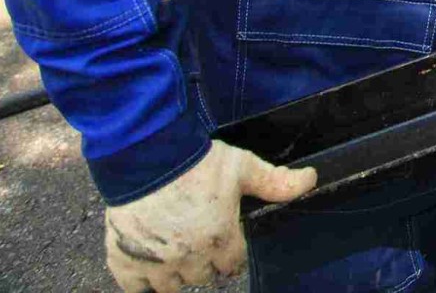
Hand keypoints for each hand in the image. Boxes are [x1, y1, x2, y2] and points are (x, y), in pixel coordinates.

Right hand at [104, 140, 315, 292]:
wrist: (146, 156)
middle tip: (199, 241)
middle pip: (202, 277)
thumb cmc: (197, 161)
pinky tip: (147, 266)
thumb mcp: (243, 167)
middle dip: (204, 261)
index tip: (225, 242)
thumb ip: (276, 181)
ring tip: (175, 252)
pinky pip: (135, 288)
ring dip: (176, 274)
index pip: (233, 265)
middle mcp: (188, 258)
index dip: (231, 253)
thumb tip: (311, 179)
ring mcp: (155, 263)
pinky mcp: (124, 260)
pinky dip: (141, 281)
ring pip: (172, 287)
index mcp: (220, 239)